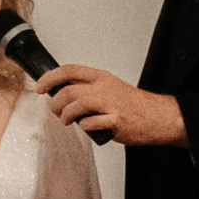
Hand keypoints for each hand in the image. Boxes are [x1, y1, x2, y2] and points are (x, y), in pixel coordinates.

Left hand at [37, 65, 186, 149]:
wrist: (158, 117)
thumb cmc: (133, 105)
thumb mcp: (110, 88)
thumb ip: (88, 89)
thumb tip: (62, 94)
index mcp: (102, 78)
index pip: (69, 70)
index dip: (50, 77)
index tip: (40, 86)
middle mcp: (104, 88)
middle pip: (68, 90)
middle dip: (55, 103)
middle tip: (54, 110)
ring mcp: (110, 104)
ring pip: (76, 105)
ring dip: (65, 115)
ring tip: (67, 121)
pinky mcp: (115, 121)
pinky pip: (90, 124)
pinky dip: (84, 127)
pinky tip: (88, 128)